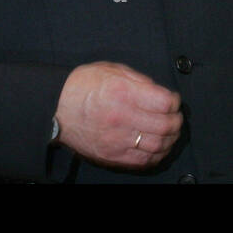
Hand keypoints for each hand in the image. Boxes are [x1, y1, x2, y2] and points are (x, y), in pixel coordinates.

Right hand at [54, 62, 182, 168]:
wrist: (55, 108)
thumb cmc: (83, 85)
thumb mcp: (113, 71)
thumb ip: (140, 81)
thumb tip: (161, 92)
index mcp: (123, 93)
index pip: (165, 102)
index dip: (175, 101)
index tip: (173, 100)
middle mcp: (122, 118)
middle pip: (165, 125)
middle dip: (176, 121)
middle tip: (176, 117)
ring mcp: (116, 140)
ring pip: (157, 146)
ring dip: (170, 139)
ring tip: (170, 132)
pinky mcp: (111, 155)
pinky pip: (142, 161)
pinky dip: (156, 155)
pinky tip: (158, 146)